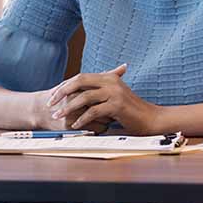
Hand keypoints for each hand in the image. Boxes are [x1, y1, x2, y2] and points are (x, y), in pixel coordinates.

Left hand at [48, 64, 163, 134]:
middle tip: (50, 103)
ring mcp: (114, 92)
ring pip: (84, 97)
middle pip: (79, 82)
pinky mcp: (117, 106)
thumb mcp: (115, 96)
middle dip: (62, 92)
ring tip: (58, 116)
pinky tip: (75, 125)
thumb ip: (100, 92)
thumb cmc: (131, 111)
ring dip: (68, 107)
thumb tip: (81, 93)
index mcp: (108, 77)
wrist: (152, 118)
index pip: (81, 77)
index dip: (65, 86)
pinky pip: (93, 111)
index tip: (54, 96)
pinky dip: (82, 119)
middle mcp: (110, 81)